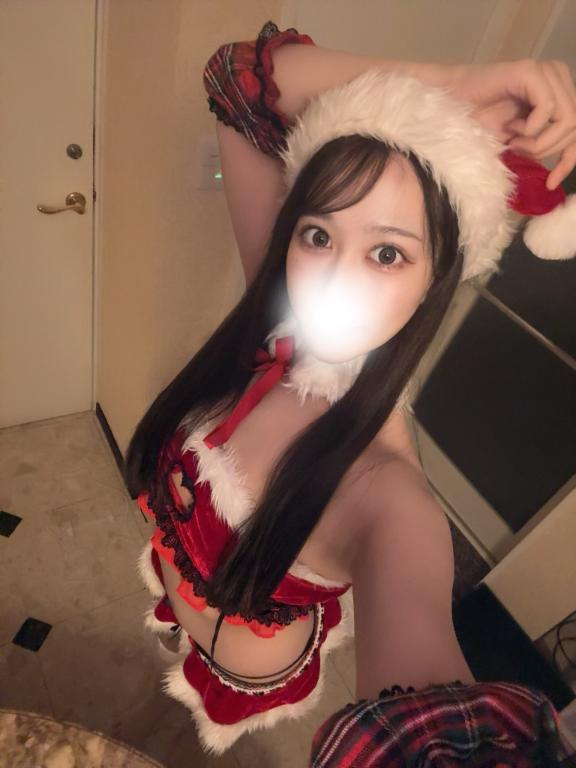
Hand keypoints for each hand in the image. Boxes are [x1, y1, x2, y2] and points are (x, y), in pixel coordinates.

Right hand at [449, 59, 575, 189]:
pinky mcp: (532, 72)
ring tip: (514, 141)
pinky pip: (548, 109)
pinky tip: (511, 127)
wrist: (452, 106)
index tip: (551, 182)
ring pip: (568, 119)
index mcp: (559, 92)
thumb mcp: (520, 142)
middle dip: (548, 149)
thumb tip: (563, 166)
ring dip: (539, 141)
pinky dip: (531, 128)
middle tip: (518, 150)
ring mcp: (546, 72)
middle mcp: (558, 78)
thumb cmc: (480, 123)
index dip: (570, 158)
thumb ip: (543, 146)